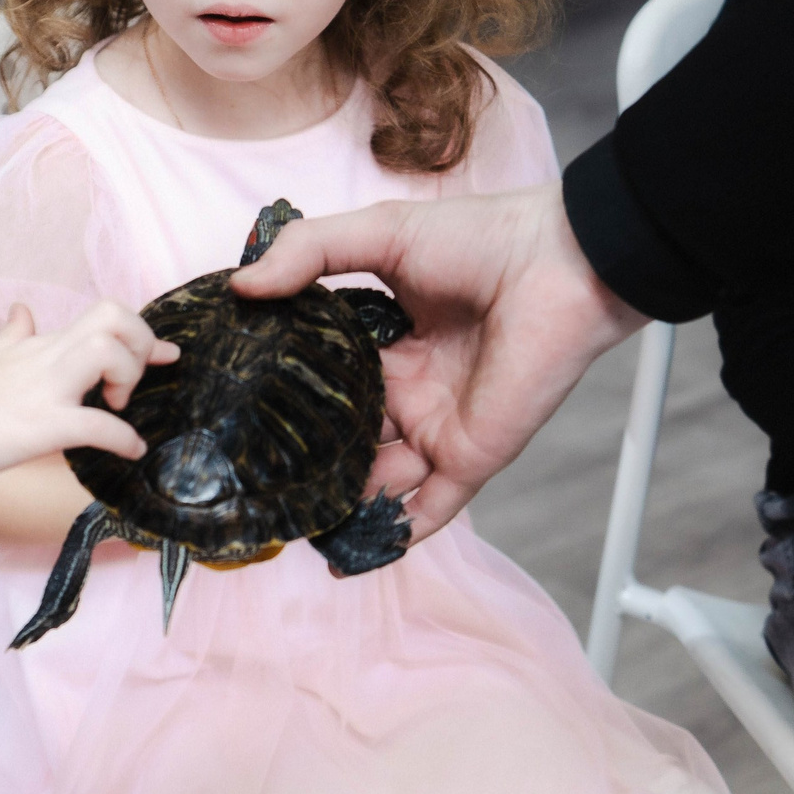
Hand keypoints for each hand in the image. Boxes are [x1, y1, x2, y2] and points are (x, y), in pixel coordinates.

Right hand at [0, 303, 176, 504]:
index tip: (161, 352)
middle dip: (142, 346)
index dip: (139, 331)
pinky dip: (123, 439)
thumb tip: (23, 310)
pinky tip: (130, 451)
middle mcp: (42, 358)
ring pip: (108, 352)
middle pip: (114, 317)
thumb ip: (11, 336)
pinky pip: (97, 425)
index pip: (99, 314)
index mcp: (33, 345)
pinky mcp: (38, 426)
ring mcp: (41, 389)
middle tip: (131, 384)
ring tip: (119, 408)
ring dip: (129, 378)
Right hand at [230, 183, 644, 542]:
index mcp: (388, 344)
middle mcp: (408, 392)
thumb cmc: (479, 240)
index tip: (233, 411)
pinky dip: (390, 537)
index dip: (286, 396)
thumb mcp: (380, 233)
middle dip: (305, 459)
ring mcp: (436, 429)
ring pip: (376, 481)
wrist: (559, 264)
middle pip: (347, 439)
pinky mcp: (467, 458)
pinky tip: (345, 560)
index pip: (327, 381)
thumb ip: (307, 252)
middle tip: (245, 477)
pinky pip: (426, 510)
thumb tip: (240, 288)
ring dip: (337, 503)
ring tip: (279, 522)